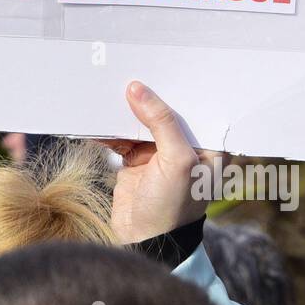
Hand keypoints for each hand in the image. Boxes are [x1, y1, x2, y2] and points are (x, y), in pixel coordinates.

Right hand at [102, 80, 218, 242]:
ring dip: (123, 110)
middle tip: (127, 69)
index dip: (178, 86)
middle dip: (146, 94)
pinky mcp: (136, 161)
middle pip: (164, 111)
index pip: (195, 106)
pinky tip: (96, 118)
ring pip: (140, 121)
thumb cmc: (174, 207)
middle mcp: (186, 146)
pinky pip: (121, 136)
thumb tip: (137, 88)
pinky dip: (109, 129)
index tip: (160, 62)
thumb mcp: (177, 160)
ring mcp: (159, 153)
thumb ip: (161, 122)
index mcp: (208, 145)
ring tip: (107, 89)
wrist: (144, 243)